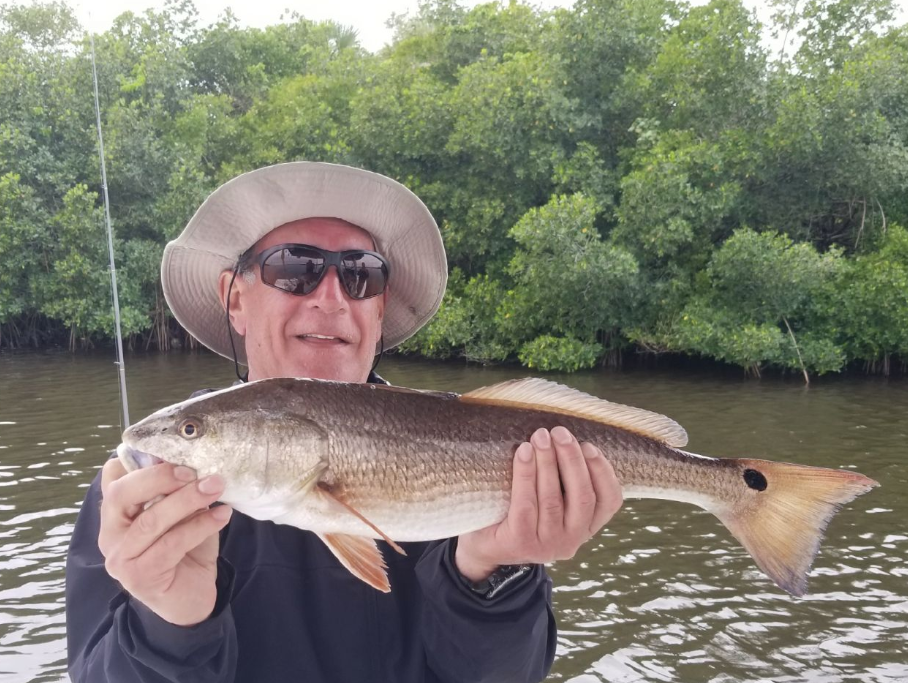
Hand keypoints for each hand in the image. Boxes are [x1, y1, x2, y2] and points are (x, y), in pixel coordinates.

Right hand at [98, 458, 232, 625]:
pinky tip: (222, 515)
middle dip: (160, 476)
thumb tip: (196, 459)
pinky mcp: (139, 576)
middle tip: (194, 470)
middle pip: (121, 494)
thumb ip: (178, 491)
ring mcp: (120, 557)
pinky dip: (200, 525)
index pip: (112, 476)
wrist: (191, 599)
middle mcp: (110, 532)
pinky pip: (171, 544)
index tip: (174, 451)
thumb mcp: (183, 513)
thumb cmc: (186, 550)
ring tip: (217, 486)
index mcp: (116, 511)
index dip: (140, 459)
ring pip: (151, 520)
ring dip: (187, 499)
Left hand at [456, 426, 621, 581]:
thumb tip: (567, 437)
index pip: (610, 501)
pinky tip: (523, 452)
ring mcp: (547, 544)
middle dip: (572, 460)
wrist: (483, 544)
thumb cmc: (522, 511)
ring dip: (547, 462)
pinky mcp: (521, 542)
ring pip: (553, 499)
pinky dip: (525, 474)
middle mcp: (572, 540)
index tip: (589, 446)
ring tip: (540, 436)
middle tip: (560, 432)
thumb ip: (565, 479)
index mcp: (586, 527)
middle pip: (583, 497)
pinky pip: (525, 503)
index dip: (602, 472)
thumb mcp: (552, 498)